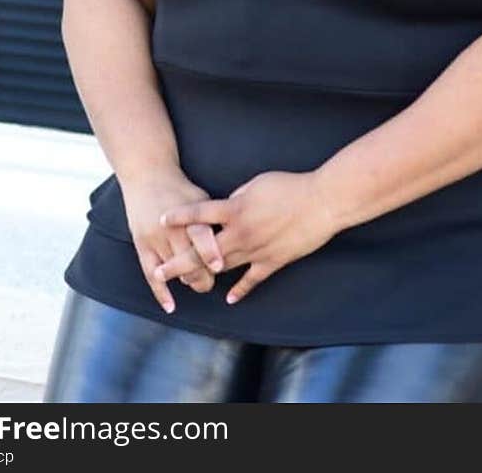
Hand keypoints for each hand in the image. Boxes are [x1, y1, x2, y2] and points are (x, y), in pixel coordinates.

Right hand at [119, 164, 224, 313]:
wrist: (147, 177)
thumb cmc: (180, 188)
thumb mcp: (201, 198)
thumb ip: (216, 220)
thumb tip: (238, 238)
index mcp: (189, 213)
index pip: (200, 236)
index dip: (210, 252)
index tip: (219, 266)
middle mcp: (171, 228)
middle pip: (188, 259)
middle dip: (203, 274)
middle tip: (211, 281)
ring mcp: (155, 238)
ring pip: (173, 270)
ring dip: (187, 280)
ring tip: (198, 283)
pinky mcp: (141, 245)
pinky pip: (150, 274)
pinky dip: (161, 292)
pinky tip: (171, 306)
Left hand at [156, 170, 339, 305]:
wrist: (321, 202)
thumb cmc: (290, 186)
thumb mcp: (257, 183)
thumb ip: (236, 197)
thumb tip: (224, 206)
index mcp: (235, 209)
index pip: (199, 214)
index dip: (179, 217)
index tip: (161, 221)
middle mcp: (241, 232)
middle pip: (202, 251)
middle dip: (179, 262)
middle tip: (159, 272)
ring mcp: (256, 250)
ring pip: (223, 267)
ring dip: (205, 276)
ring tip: (187, 284)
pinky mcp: (273, 261)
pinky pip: (252, 279)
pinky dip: (240, 289)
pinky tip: (230, 298)